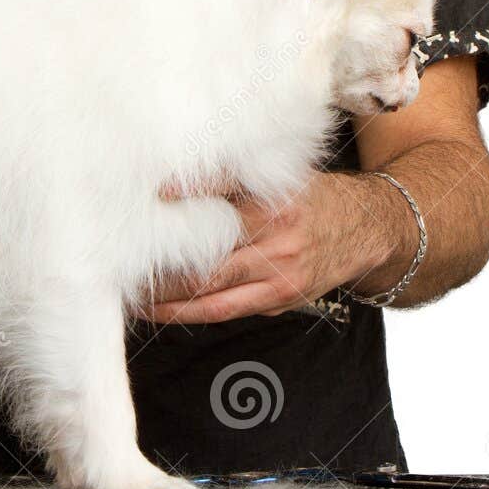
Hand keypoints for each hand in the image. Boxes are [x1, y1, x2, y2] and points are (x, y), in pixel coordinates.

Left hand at [142, 173, 394, 322]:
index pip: (220, 195)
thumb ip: (240, 180)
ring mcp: (279, 274)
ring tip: (128, 292)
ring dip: (167, 295)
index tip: (147, 195)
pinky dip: (188, 311)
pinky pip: (225, 310)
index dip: (182, 196)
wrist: (369, 229)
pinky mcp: (279, 298)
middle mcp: (277, 239)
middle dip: (162, 260)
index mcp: (276, 201)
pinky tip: (160, 308)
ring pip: (211, 291)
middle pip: (207, 254)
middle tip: (119, 257)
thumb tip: (179, 180)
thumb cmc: (316, 197)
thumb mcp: (285, 177)